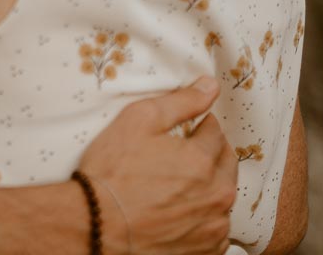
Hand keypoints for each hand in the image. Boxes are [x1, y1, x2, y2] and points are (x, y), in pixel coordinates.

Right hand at [78, 77, 237, 254]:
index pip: (216, 132)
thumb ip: (181, 101)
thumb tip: (211, 85)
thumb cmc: (113, 172)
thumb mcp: (139, 120)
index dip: (199, 126)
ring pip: (223, 197)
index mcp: (204, 160)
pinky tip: (181, 213)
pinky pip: (217, 230)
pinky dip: (205, 220)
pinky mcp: (204, 251)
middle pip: (227, 164)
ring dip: (209, 188)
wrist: (95, 225)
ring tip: (179, 187)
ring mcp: (213, 227)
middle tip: (182, 157)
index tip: (183, 132)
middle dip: (210, 154)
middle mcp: (217, 195)